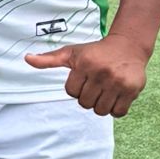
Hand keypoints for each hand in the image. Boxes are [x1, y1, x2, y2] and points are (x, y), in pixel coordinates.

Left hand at [24, 34, 149, 115]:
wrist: (128, 46)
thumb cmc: (95, 52)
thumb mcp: (71, 53)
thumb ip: (49, 59)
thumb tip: (27, 58)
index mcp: (84, 64)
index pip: (71, 92)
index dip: (76, 88)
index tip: (84, 78)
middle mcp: (101, 73)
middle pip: (85, 104)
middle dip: (88, 97)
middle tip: (95, 85)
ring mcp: (118, 82)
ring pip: (100, 110)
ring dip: (101, 105)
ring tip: (105, 91)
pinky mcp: (132, 90)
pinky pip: (118, 113)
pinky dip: (115, 109)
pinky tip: (115, 96)